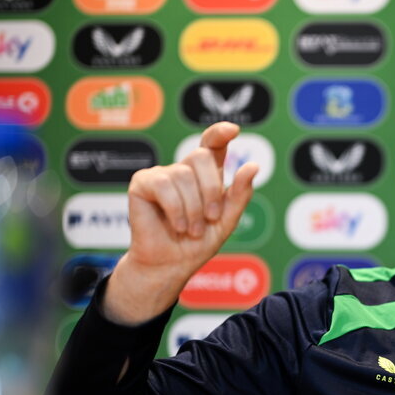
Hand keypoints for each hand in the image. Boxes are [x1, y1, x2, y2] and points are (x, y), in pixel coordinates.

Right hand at [103, 122, 258, 324]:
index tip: (233, 130)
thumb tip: (253, 165)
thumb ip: (240, 194)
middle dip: (211, 189)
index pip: (213, 144)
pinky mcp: (142, 183)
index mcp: (206, 176)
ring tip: (191, 230)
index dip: (220, 132)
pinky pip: (163, 184)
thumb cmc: (197, 244)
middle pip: (201, 156)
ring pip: (183, 174)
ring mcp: (162, 174)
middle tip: (211, 217)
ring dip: (193, 208)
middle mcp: (184, 170)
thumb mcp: (227, 220)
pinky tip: (176, 226)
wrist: (171, 265)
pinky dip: (175, 208)